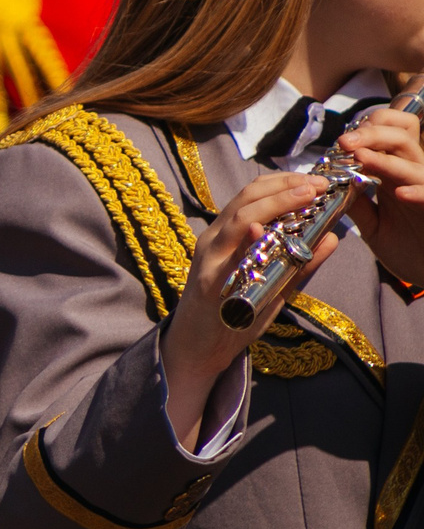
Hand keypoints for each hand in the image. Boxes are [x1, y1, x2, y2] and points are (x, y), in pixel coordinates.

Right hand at [163, 169, 337, 449]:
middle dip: (285, 187)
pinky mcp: (211, 281)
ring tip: (308, 195)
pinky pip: (232, 254)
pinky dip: (253, 237)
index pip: (251, 196)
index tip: (316, 179)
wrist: (197, 349)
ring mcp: (211, 260)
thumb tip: (331, 237)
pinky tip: (272, 229)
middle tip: (318, 184)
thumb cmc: (232, 315)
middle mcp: (214, 242)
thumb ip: (297, 261)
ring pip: (238, 217)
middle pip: (245, 199)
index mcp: (224, 236)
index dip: (284, 182)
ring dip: (275, 202)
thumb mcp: (268, 282)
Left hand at [341, 104, 423, 287]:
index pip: (388, 135)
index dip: (366, 129)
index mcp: (396, 175)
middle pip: (400, 137)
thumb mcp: (373, 225)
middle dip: (372, 133)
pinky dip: (418, 191)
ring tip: (360, 157)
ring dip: (386, 158)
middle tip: (344, 142)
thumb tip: (330, 184)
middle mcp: (413, 176)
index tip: (340, 140)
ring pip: (413, 162)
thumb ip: (356, 204)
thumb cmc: (407, 248)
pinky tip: (400, 193)